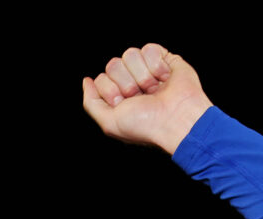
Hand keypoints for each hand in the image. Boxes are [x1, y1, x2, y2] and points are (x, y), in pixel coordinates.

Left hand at [82, 44, 213, 153]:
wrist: (176, 119)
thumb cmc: (145, 125)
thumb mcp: (109, 122)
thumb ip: (91, 103)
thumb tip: (87, 80)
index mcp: (119, 95)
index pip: (101, 78)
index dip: (111, 90)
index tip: (124, 104)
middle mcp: (132, 81)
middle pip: (113, 64)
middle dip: (126, 83)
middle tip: (140, 97)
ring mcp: (148, 69)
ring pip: (130, 54)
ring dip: (142, 76)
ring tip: (154, 90)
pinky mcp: (165, 59)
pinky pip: (149, 49)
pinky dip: (156, 66)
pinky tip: (165, 79)